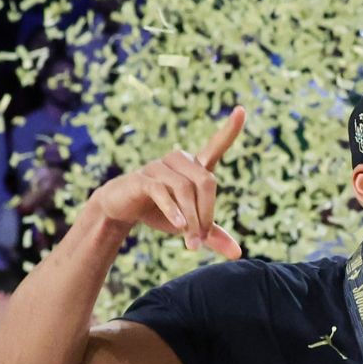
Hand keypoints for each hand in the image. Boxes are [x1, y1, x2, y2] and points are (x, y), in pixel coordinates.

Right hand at [85, 107, 244, 257]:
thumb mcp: (188, 225)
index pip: (216, 145)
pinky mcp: (143, 178)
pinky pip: (163, 191)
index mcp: (195, 167)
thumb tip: (237, 253)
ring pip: (186, 190)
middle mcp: (180, 161)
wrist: (120, 210)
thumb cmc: (159, 211)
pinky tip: (178, 226)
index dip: (230, 129)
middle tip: (201, 239)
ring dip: (191, 219)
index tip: (242, 110)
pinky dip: (173, 210)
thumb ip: (212, 235)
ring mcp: (160, 167)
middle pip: (207, 182)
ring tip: (190, 241)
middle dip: (207, 213)